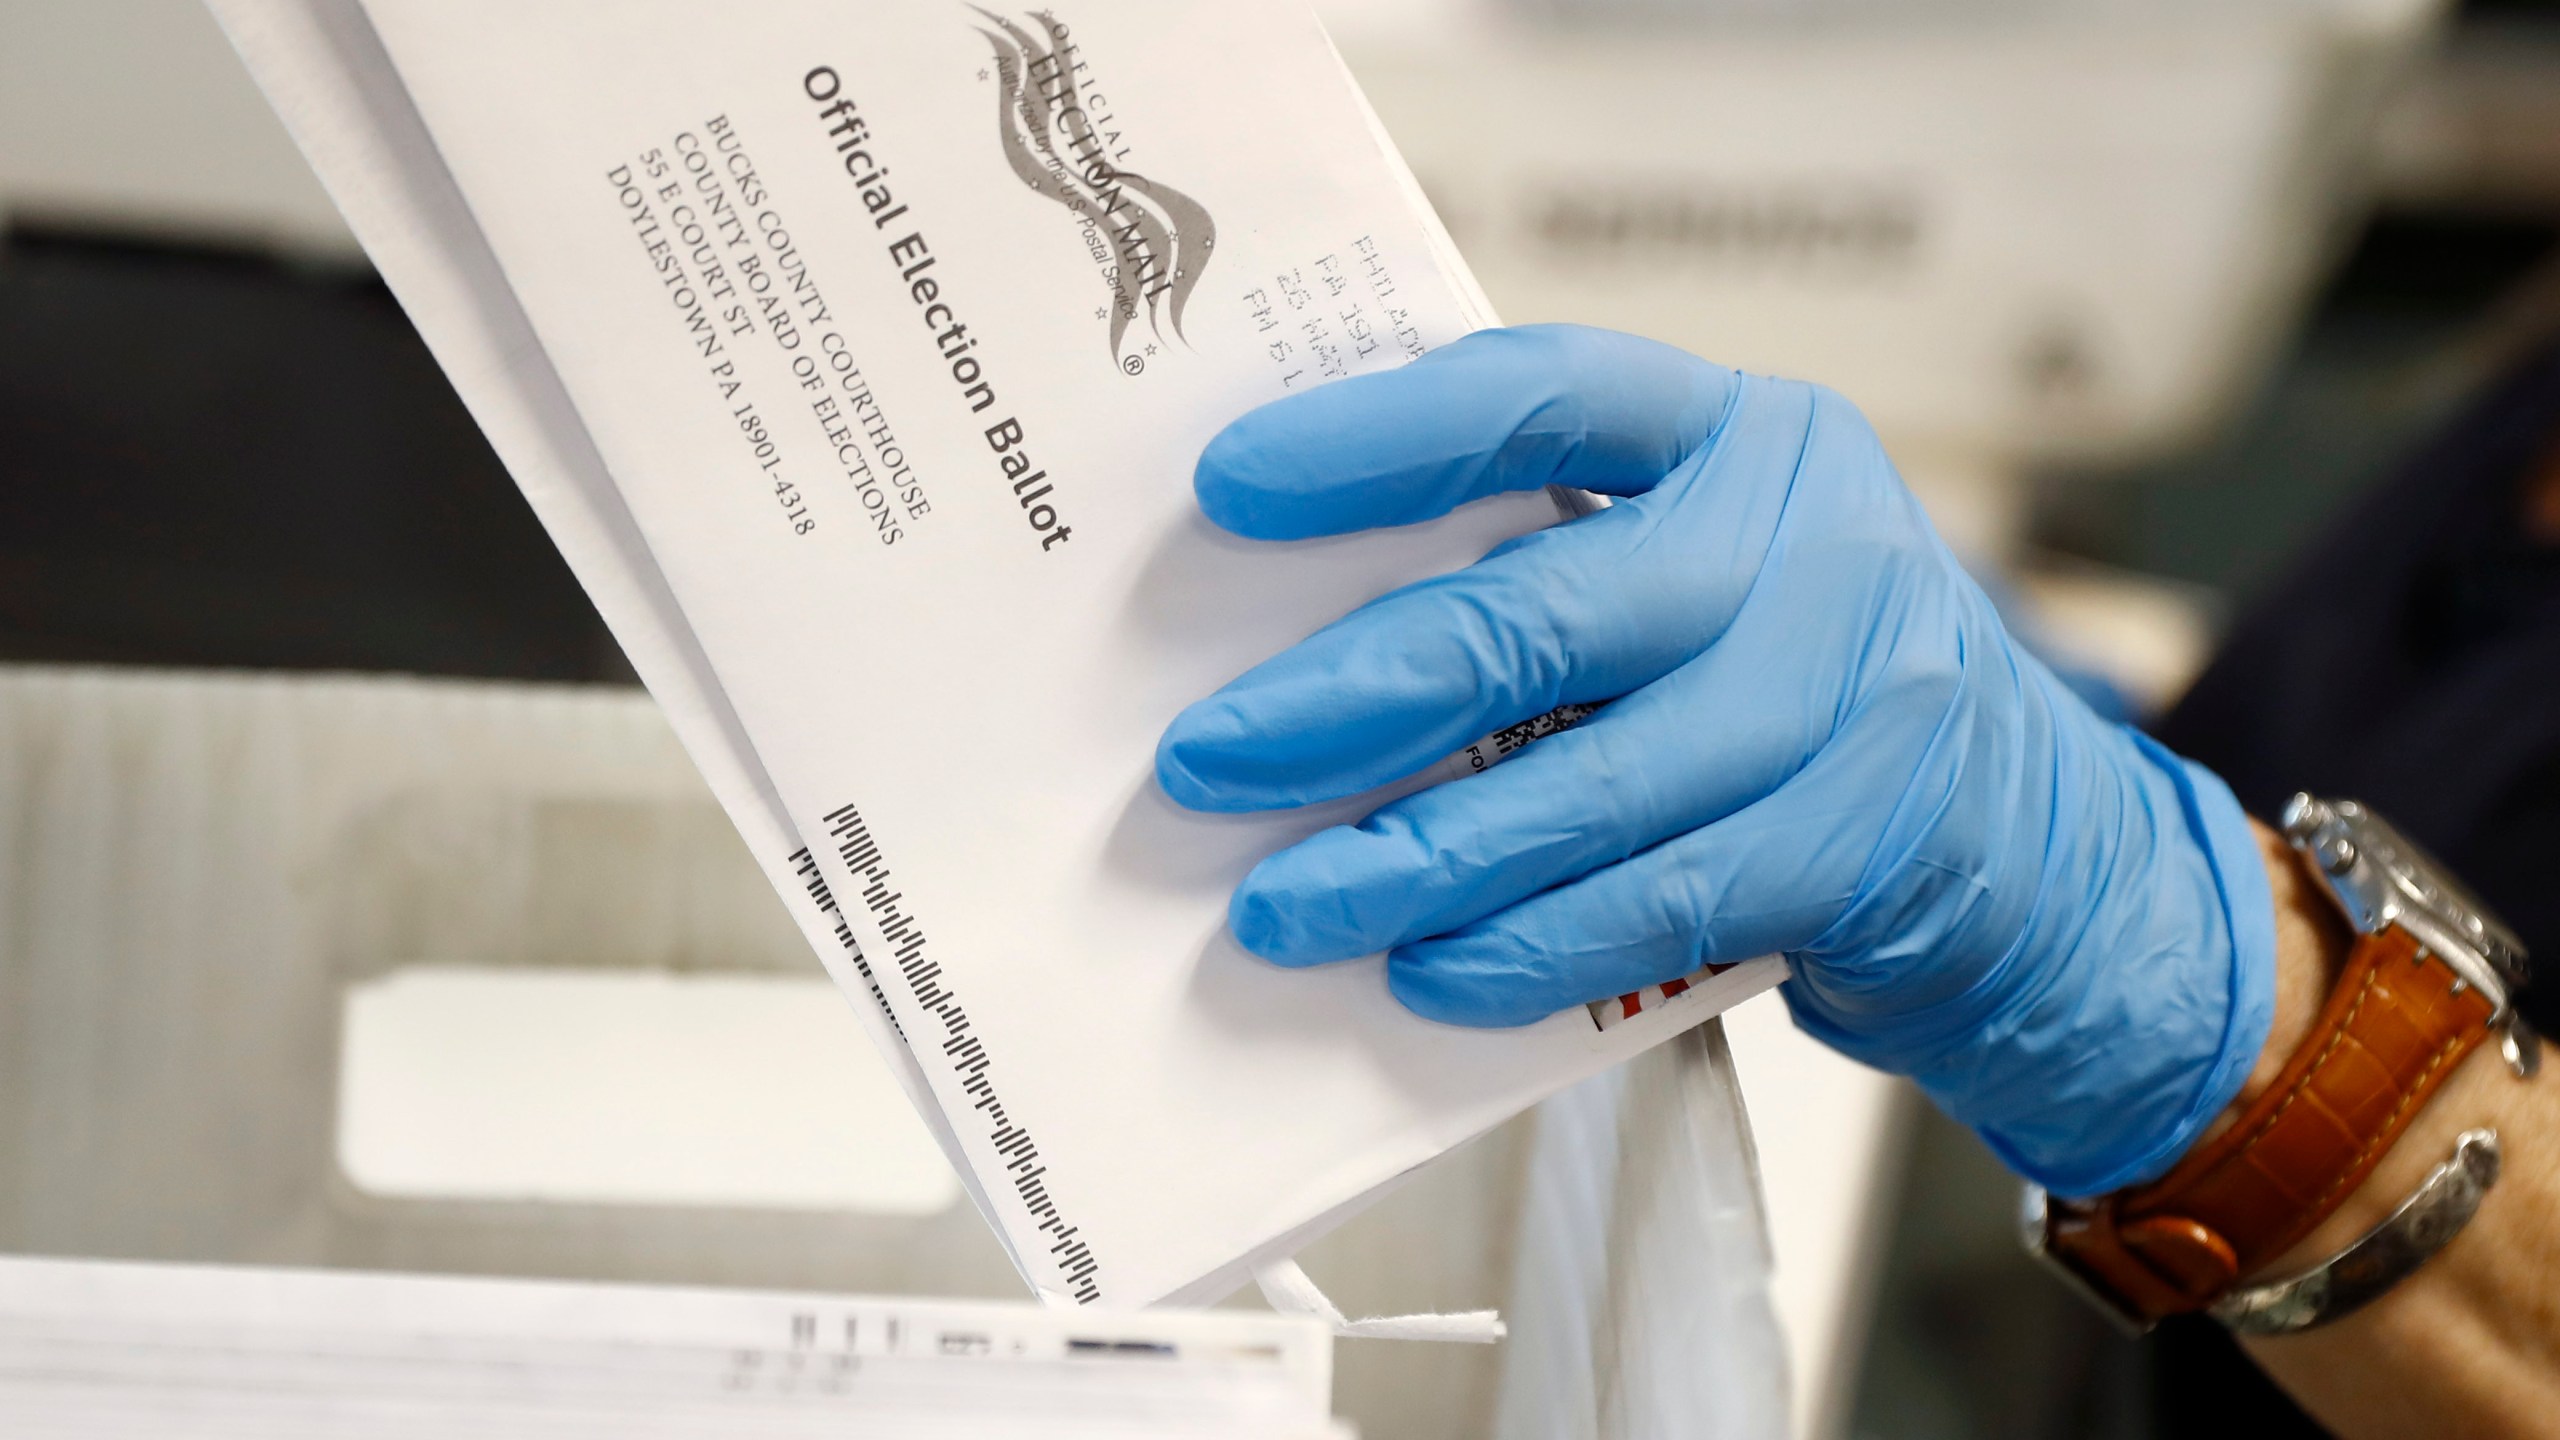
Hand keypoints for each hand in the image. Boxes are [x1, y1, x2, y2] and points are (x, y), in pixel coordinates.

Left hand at [1155, 324, 2276, 1193]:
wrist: (2025, 833)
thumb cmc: (1785, 680)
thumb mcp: (1699, 569)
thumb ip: (1552, 564)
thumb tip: (1291, 640)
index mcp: (1733, 433)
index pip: (1546, 392)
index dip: (1382, 436)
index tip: (1228, 484)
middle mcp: (1806, 538)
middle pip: (1541, 613)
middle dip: (1349, 699)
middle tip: (1206, 762)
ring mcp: (1852, 693)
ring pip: (1591, 787)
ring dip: (1414, 860)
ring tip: (1281, 910)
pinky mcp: (1865, 842)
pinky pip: (1662, 903)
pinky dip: (1529, 948)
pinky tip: (1425, 974)